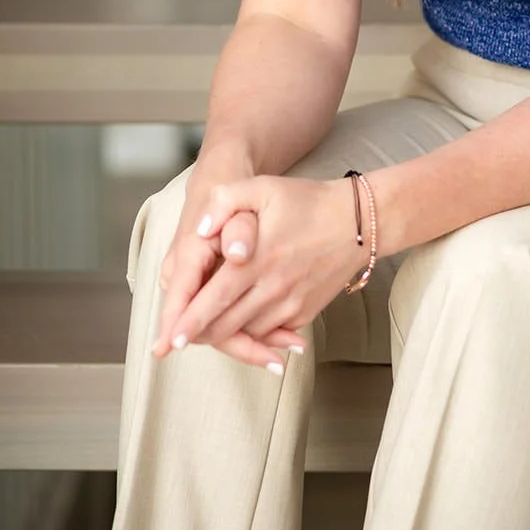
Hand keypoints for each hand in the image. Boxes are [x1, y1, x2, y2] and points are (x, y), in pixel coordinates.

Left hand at [161, 174, 369, 353]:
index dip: (187, 322)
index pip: (212, 300)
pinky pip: (270, 333)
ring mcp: (290, 305)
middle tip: (177, 340)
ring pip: (246, 334)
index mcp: (255, 261)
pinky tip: (240, 331)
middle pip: (224, 326)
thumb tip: (201, 229)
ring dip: (223, 337)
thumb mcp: (263, 188)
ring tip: (203, 334)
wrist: (359, 224)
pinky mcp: (304, 313)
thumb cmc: (307, 202)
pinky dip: (252, 336)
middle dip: (198, 335)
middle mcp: (271, 289)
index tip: (169, 341)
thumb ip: (226, 202)